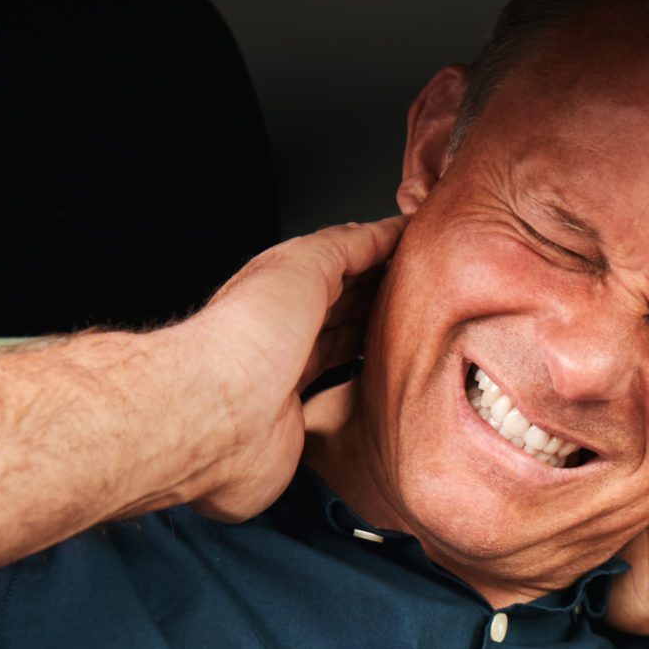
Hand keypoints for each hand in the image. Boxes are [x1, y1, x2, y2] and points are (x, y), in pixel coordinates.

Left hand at [167, 216, 402, 521]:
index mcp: (281, 284)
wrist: (221, 415)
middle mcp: (283, 326)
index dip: (378, 251)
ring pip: (342, 345)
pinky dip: (363, 384)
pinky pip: (338, 394)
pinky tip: (383, 379)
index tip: (416, 247)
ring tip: (415, 328)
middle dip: (382, 292)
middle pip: (344, 302)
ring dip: (375, 336)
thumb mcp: (301, 265)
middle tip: (426, 288)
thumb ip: (342, 246)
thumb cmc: (245, 339)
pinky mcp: (298, 416)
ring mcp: (289, 372)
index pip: (339, 260)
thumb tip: (376, 232)